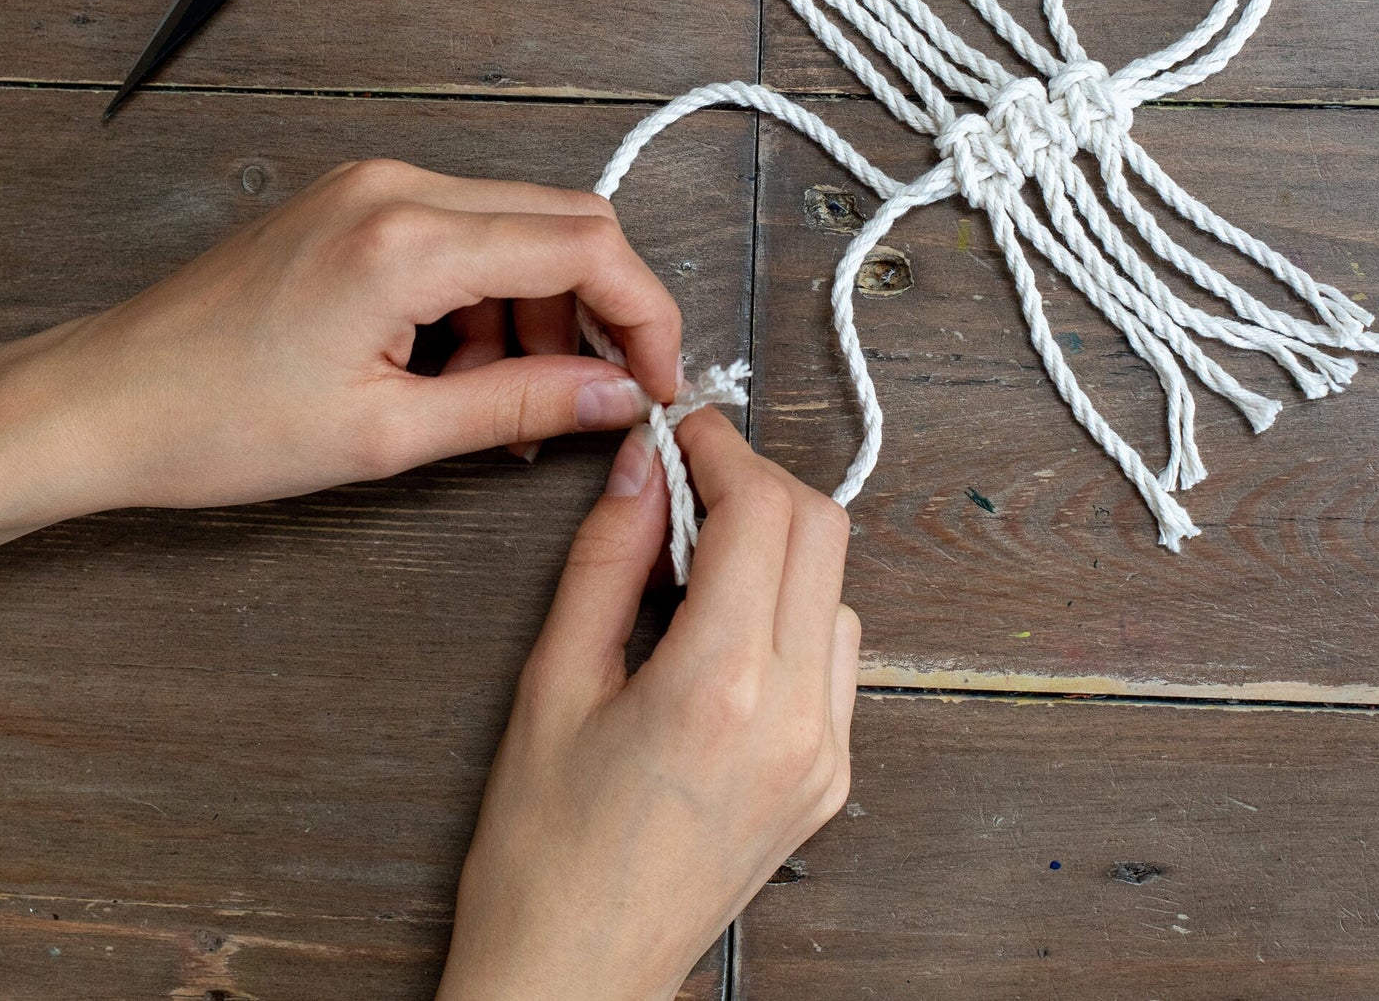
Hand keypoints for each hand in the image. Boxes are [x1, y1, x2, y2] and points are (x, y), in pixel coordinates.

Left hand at [0, 159, 680, 540]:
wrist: (107, 399)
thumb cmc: (221, 423)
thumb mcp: (389, 434)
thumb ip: (519, 403)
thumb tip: (617, 396)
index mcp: (409, 238)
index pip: (585, 243)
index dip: (645, 312)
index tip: (658, 379)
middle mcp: (400, 185)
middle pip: (565, 222)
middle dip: (600, 311)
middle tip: (601, 393)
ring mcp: (375, 185)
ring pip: (518, 229)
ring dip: (540, 312)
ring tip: (508, 400)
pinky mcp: (359, 201)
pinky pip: (465, 235)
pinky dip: (489, 299)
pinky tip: (462, 367)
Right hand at [437, 408, 860, 1000]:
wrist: (576, 979)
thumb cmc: (542, 849)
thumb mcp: (552, 684)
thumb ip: (607, 558)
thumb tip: (644, 465)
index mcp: (719, 687)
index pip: (762, 512)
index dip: (722, 448)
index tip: (682, 432)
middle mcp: (796, 716)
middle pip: (821, 531)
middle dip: (758, 483)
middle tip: (689, 481)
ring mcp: (827, 753)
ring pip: (837, 588)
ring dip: (777, 548)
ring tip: (694, 565)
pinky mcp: (832, 778)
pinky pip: (834, 653)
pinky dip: (789, 610)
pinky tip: (724, 630)